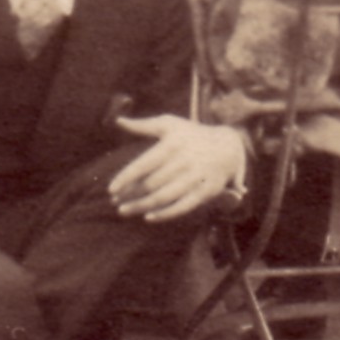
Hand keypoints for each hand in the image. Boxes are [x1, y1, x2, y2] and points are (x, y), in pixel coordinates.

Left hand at [107, 116, 249, 223]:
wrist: (229, 145)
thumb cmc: (191, 134)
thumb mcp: (170, 124)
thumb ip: (143, 125)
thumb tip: (118, 121)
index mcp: (173, 144)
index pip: (144, 164)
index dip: (126, 178)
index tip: (111, 189)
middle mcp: (184, 161)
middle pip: (151, 183)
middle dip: (130, 194)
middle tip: (115, 201)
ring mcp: (196, 177)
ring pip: (164, 197)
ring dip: (141, 206)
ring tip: (124, 210)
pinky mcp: (206, 192)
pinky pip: (183, 206)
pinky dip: (165, 214)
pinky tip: (148, 217)